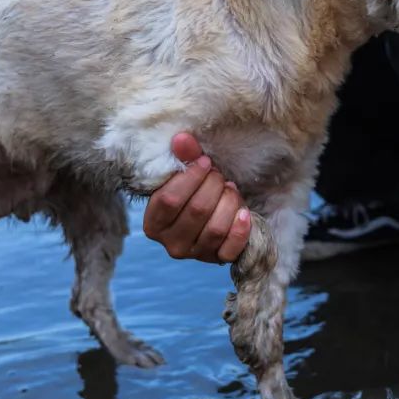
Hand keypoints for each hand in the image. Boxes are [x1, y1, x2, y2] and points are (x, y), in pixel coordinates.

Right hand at [141, 133, 251, 263]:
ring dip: (229, 202)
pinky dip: (240, 229)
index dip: (191, 177)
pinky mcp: (217, 260)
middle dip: (213, 186)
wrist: (211, 214)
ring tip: (230, 189)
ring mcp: (195, 255)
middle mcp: (171, 244)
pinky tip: (244, 212)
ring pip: (216, 228)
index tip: (205, 161)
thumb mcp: (187, 174)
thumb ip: (184, 157)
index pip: (170, 200)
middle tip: (219, 174)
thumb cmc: (194, 191)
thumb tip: (182, 139)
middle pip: (197, 211)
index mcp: (153, 224)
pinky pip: (231, 249)